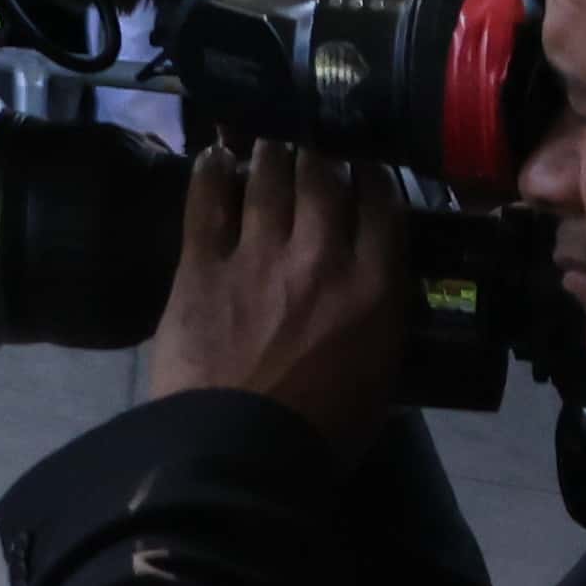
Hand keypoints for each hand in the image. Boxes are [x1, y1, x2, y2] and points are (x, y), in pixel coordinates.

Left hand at [135, 137, 415, 442]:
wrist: (241, 445)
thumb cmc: (322, 429)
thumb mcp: (381, 378)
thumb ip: (380, 327)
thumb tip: (375, 305)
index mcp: (376, 290)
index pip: (384, 208)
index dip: (374, 176)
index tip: (366, 165)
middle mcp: (321, 258)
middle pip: (324, 180)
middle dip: (320, 154)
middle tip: (313, 143)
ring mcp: (258, 255)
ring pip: (268, 179)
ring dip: (270, 153)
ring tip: (269, 140)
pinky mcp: (201, 264)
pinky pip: (206, 202)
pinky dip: (210, 171)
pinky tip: (212, 154)